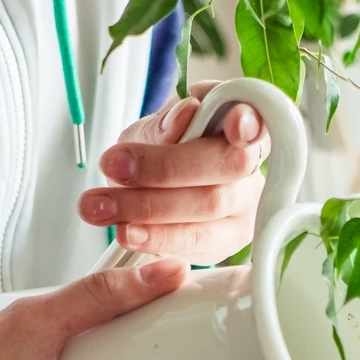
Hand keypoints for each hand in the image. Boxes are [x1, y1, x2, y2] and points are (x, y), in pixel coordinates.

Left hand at [80, 80, 269, 264]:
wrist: (154, 187)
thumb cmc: (163, 149)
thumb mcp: (156, 127)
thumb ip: (169, 122)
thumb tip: (187, 115)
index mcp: (244, 125)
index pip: (258, 119)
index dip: (250, 122)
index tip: (233, 124)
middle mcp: (254, 168)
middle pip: (228, 166)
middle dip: (167, 167)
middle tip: (114, 165)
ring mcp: (246, 209)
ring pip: (209, 208)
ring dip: (149, 207)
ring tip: (101, 206)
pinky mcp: (228, 244)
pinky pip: (197, 244)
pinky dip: (157, 238)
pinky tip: (128, 232)